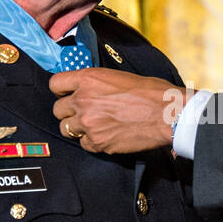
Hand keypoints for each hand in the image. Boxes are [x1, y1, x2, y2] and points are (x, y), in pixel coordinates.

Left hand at [49, 69, 185, 153]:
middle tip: (84, 113)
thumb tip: (87, 89)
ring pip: (66, 129)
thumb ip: (97, 83)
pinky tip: (106, 135)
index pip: (55, 84)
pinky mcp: (97, 142)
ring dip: (77, 128)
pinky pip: (83, 144)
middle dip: (69, 112)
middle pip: (57, 110)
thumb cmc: (151, 92)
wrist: (168, 114)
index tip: (67, 94)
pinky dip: (92, 142)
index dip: (62, 91)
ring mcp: (88, 123)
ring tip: (94, 126)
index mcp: (89, 79)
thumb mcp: (119, 77)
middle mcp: (83, 100)